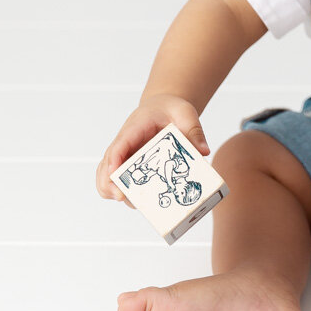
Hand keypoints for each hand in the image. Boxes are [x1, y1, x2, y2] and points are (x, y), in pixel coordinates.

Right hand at [94, 94, 210, 206]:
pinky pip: (118, 180)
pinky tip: (139, 201)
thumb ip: (194, 131)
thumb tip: (203, 151)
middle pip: (106, 165)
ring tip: (133, 203)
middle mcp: (124, 144)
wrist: (164, 107)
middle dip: (109, 183)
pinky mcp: (130, 165)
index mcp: (135, 128)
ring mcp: (125, 156)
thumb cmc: (170, 109)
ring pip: (106, 176)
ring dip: (113, 191)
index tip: (114, 175)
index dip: (114, 161)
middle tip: (122, 197)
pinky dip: (122, 192)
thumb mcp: (185, 113)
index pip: (119, 145)